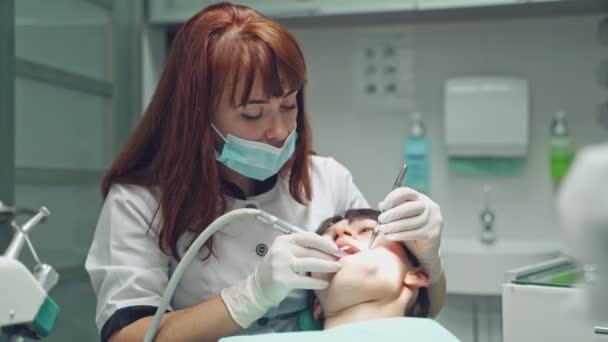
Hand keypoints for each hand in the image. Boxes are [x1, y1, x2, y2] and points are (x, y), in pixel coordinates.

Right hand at [221, 232, 341, 327]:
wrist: (257, 288)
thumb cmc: (276, 270)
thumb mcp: (285, 253)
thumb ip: (301, 249)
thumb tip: (327, 247)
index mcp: (284, 240)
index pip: (309, 237)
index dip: (325, 242)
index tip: (336, 248)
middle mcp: (281, 250)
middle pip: (311, 251)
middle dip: (329, 255)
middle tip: (341, 259)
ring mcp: (281, 264)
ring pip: (311, 264)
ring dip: (327, 266)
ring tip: (338, 268)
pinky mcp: (283, 280)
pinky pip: (305, 281)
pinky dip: (317, 283)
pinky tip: (325, 284)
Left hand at [378, 187, 443, 282]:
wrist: (424, 251)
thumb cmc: (411, 231)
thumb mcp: (401, 218)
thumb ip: (393, 210)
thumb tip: (382, 204)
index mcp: (421, 199)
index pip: (407, 192)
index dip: (393, 198)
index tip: (383, 207)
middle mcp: (430, 207)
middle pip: (410, 207)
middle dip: (393, 213)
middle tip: (381, 220)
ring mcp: (433, 220)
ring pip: (411, 221)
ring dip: (394, 226)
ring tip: (383, 229)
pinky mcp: (433, 234)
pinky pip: (414, 233)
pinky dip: (400, 235)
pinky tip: (390, 236)